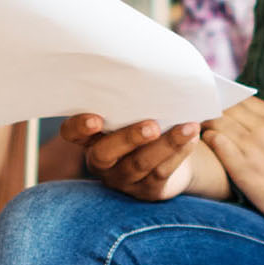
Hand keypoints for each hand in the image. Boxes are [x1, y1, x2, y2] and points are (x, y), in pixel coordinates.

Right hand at [60, 114, 201, 201]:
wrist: (168, 158)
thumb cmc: (143, 123)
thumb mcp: (131, 115)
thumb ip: (130, 103)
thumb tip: (153, 74)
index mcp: (90, 138)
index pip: (71, 134)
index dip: (78, 127)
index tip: (96, 119)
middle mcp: (101, 161)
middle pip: (105, 154)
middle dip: (129, 138)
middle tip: (152, 125)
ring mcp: (123, 179)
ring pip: (140, 164)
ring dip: (166, 144)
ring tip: (188, 127)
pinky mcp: (147, 190)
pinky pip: (162, 172)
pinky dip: (179, 153)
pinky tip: (191, 138)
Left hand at [201, 97, 263, 241]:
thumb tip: (244, 119)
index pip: (241, 99)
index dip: (223, 101)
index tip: (210, 105)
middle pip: (226, 107)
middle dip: (209, 109)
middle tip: (194, 114)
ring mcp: (253, 147)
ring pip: (217, 121)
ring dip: (203, 123)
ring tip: (193, 129)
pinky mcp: (243, 167)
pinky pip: (216, 142)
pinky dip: (207, 140)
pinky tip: (203, 144)